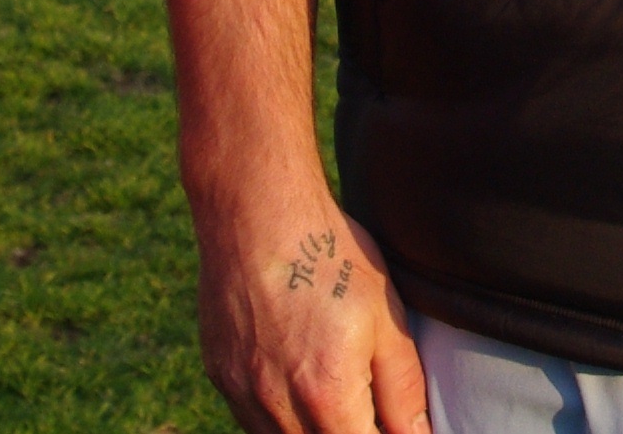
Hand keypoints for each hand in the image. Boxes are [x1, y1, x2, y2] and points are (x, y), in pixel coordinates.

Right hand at [196, 204, 428, 433]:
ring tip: (331, 386)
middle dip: (348, 431)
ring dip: (313, 429)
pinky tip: (296, 381)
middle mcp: (278, 408)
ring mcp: (242, 395)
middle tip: (365, 406)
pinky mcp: (220, 377)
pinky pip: (252, 420)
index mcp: (328, 397)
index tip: (390, 421)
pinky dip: (279, 417)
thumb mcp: (386, 316)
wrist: (256, 211)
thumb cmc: (329, 255)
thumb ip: (403, 390)